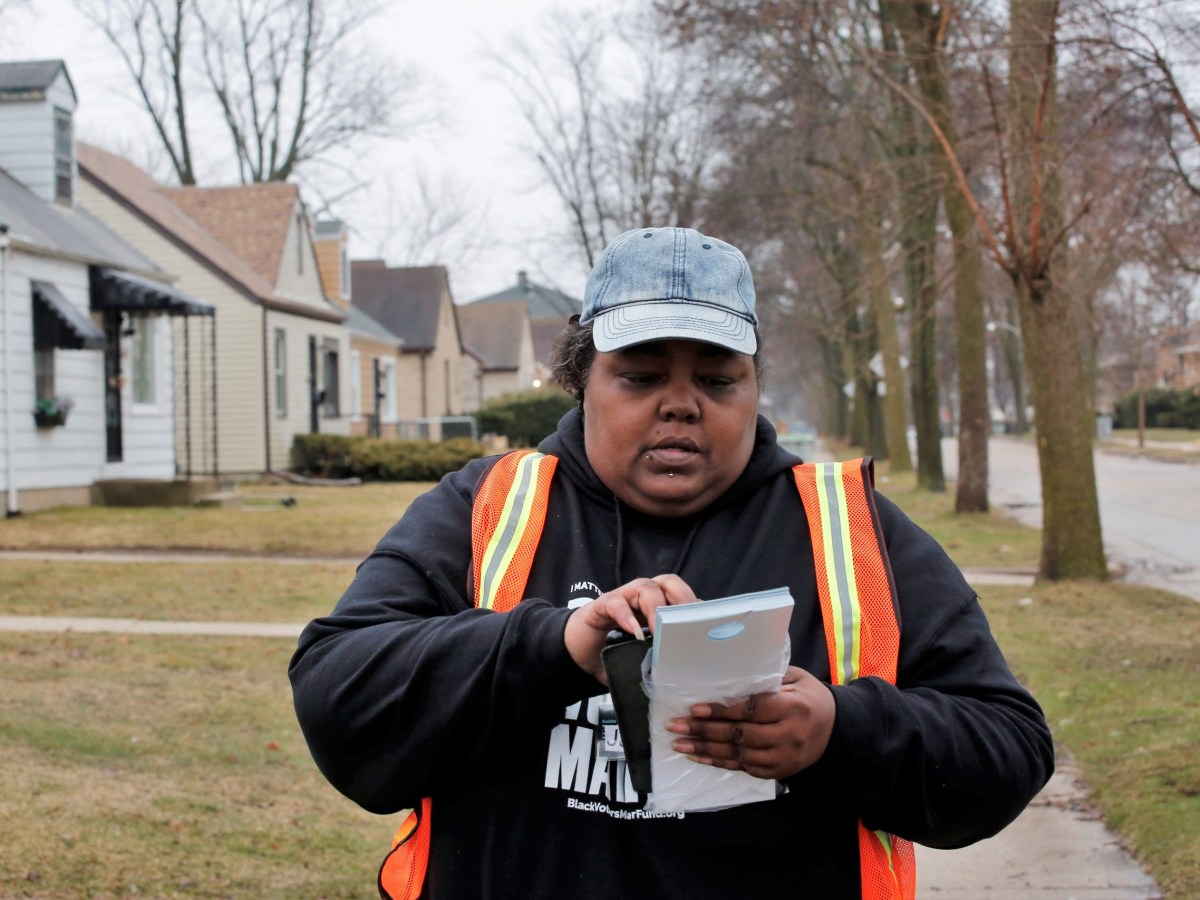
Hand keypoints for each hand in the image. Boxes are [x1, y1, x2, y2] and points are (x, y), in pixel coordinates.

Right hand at [564, 575, 696, 682]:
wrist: (578, 652)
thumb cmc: (616, 651)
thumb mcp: (645, 656)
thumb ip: (663, 657)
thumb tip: (690, 676)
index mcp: (659, 605)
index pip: (683, 597)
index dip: (697, 607)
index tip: (709, 625)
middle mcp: (644, 596)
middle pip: (669, 583)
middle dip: (682, 597)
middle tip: (688, 621)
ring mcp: (623, 598)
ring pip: (645, 588)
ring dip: (656, 607)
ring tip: (660, 629)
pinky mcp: (601, 606)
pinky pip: (616, 603)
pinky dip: (626, 616)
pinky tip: (633, 632)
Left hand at [666, 666, 834, 779]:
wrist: (837, 731)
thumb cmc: (810, 697)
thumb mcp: (796, 679)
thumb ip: (767, 680)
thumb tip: (729, 679)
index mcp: (793, 708)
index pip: (752, 710)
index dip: (722, 711)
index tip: (695, 708)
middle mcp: (787, 736)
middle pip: (739, 735)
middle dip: (704, 731)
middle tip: (675, 726)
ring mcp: (782, 758)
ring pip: (738, 755)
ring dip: (705, 749)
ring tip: (679, 743)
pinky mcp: (777, 772)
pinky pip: (743, 768)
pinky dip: (719, 762)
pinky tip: (699, 756)